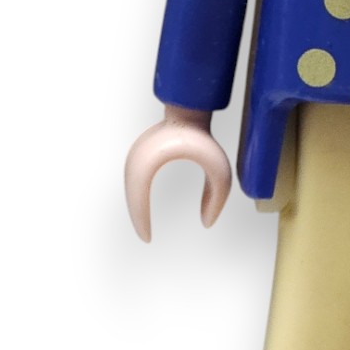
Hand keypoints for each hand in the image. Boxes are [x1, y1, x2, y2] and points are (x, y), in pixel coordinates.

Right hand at [124, 105, 231, 240]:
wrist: (187, 112)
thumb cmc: (203, 139)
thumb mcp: (219, 170)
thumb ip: (218, 197)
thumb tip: (206, 223)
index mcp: (151, 159)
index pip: (138, 196)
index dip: (140, 219)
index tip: (147, 238)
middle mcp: (136, 157)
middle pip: (131, 195)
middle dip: (137, 218)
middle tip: (146, 238)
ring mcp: (134, 155)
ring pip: (130, 189)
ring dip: (136, 208)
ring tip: (145, 227)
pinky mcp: (137, 155)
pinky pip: (133, 182)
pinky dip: (136, 198)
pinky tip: (143, 210)